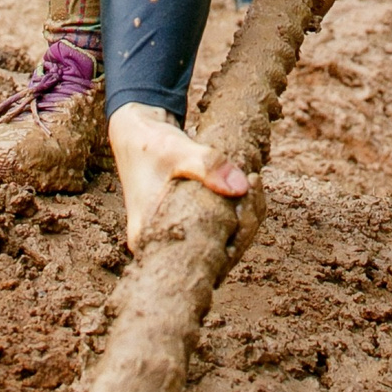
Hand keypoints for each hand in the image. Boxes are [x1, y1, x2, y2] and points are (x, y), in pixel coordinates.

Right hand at [108, 104, 245, 249]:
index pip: (200, 258)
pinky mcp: (186, 225)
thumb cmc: (149, 144)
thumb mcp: (175, 150)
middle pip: (216, 254)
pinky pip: (219, 229)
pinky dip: (236, 212)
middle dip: (245, 224)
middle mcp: (161, 245)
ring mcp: (175, 237)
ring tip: (253, 182)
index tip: (247, 201)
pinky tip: (248, 188)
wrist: (136, 134)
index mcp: (149, 238)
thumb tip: (242, 186)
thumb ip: (206, 165)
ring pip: (221, 242)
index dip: (235, 238)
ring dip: (243, 217)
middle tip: (254, 185)